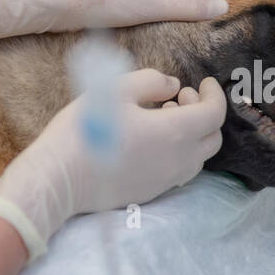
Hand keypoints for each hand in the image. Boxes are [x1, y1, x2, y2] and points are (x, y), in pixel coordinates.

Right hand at [0, 70, 225, 258]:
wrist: (59, 178)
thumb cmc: (85, 129)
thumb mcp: (115, 90)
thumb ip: (151, 81)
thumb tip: (172, 85)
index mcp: (176, 133)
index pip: (215, 114)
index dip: (215, 95)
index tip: (205, 82)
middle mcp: (179, 161)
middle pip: (212, 138)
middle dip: (204, 113)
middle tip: (180, 98)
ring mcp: (167, 181)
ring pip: (198, 157)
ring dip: (192, 134)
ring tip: (165, 117)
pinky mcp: (152, 192)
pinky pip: (179, 171)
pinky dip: (179, 152)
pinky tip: (153, 140)